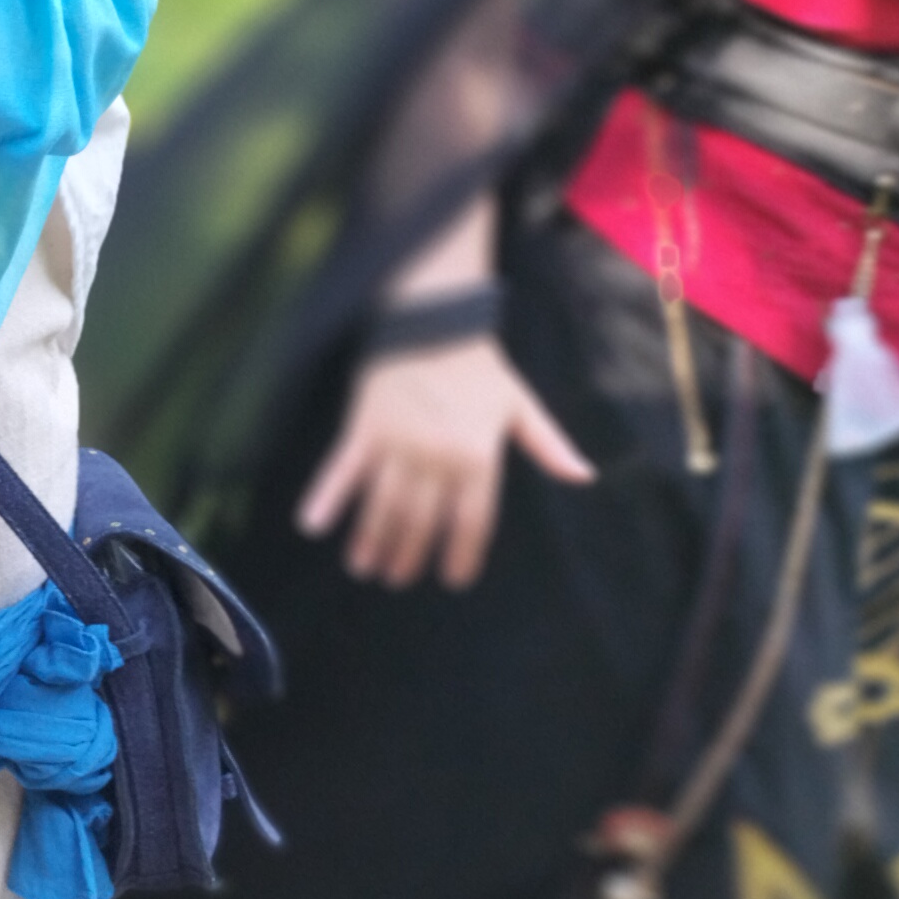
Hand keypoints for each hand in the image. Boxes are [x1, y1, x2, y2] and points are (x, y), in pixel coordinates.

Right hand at [297, 337, 594, 589]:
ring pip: (383, 507)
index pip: (471, 521)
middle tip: (398, 578)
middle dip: (409, 555)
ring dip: (371, 542)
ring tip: (365, 569)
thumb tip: (584, 476)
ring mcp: (398, 444)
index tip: (453, 578)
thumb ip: (548, 445)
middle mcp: (438, 456)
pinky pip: (342, 471)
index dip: (461, 554)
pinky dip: (326, 498)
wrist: (432, 319)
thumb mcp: (520, 405)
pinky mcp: (364, 429)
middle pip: (421, 521)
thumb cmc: (479, 366)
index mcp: (479, 455)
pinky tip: (313, 525)